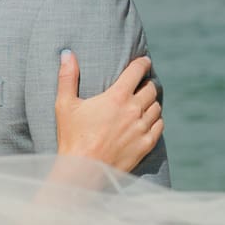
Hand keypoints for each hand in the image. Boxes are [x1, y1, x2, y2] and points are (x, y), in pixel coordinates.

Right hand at [54, 51, 161, 171]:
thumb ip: (67, 77)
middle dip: (146, 84)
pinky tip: (148, 120)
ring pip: (156, 107)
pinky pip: (159, 125)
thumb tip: (66, 53)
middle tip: (141, 84)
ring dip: (151, 102)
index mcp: (117, 97)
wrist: (82, 170)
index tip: (144, 62)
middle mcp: (134, 110)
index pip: (137, 71)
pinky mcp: (146, 144)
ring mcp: (142, 128)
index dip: (142, 63)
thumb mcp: (64, 104)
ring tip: (144, 102)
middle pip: (150, 89)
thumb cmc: (72, 137)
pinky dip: (156, 120)